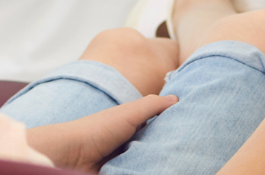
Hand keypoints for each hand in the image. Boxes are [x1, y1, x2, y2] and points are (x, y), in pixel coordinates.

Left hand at [25, 94, 178, 172]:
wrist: (71, 157)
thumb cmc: (97, 129)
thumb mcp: (128, 112)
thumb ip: (151, 105)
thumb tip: (176, 98)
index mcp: (132, 125)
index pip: (158, 125)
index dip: (173, 126)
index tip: (193, 129)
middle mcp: (130, 143)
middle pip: (155, 146)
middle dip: (169, 149)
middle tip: (191, 152)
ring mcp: (125, 161)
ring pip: (149, 162)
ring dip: (159, 163)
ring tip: (181, 165)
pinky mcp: (122, 172)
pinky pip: (140, 173)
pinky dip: (149, 172)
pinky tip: (163, 171)